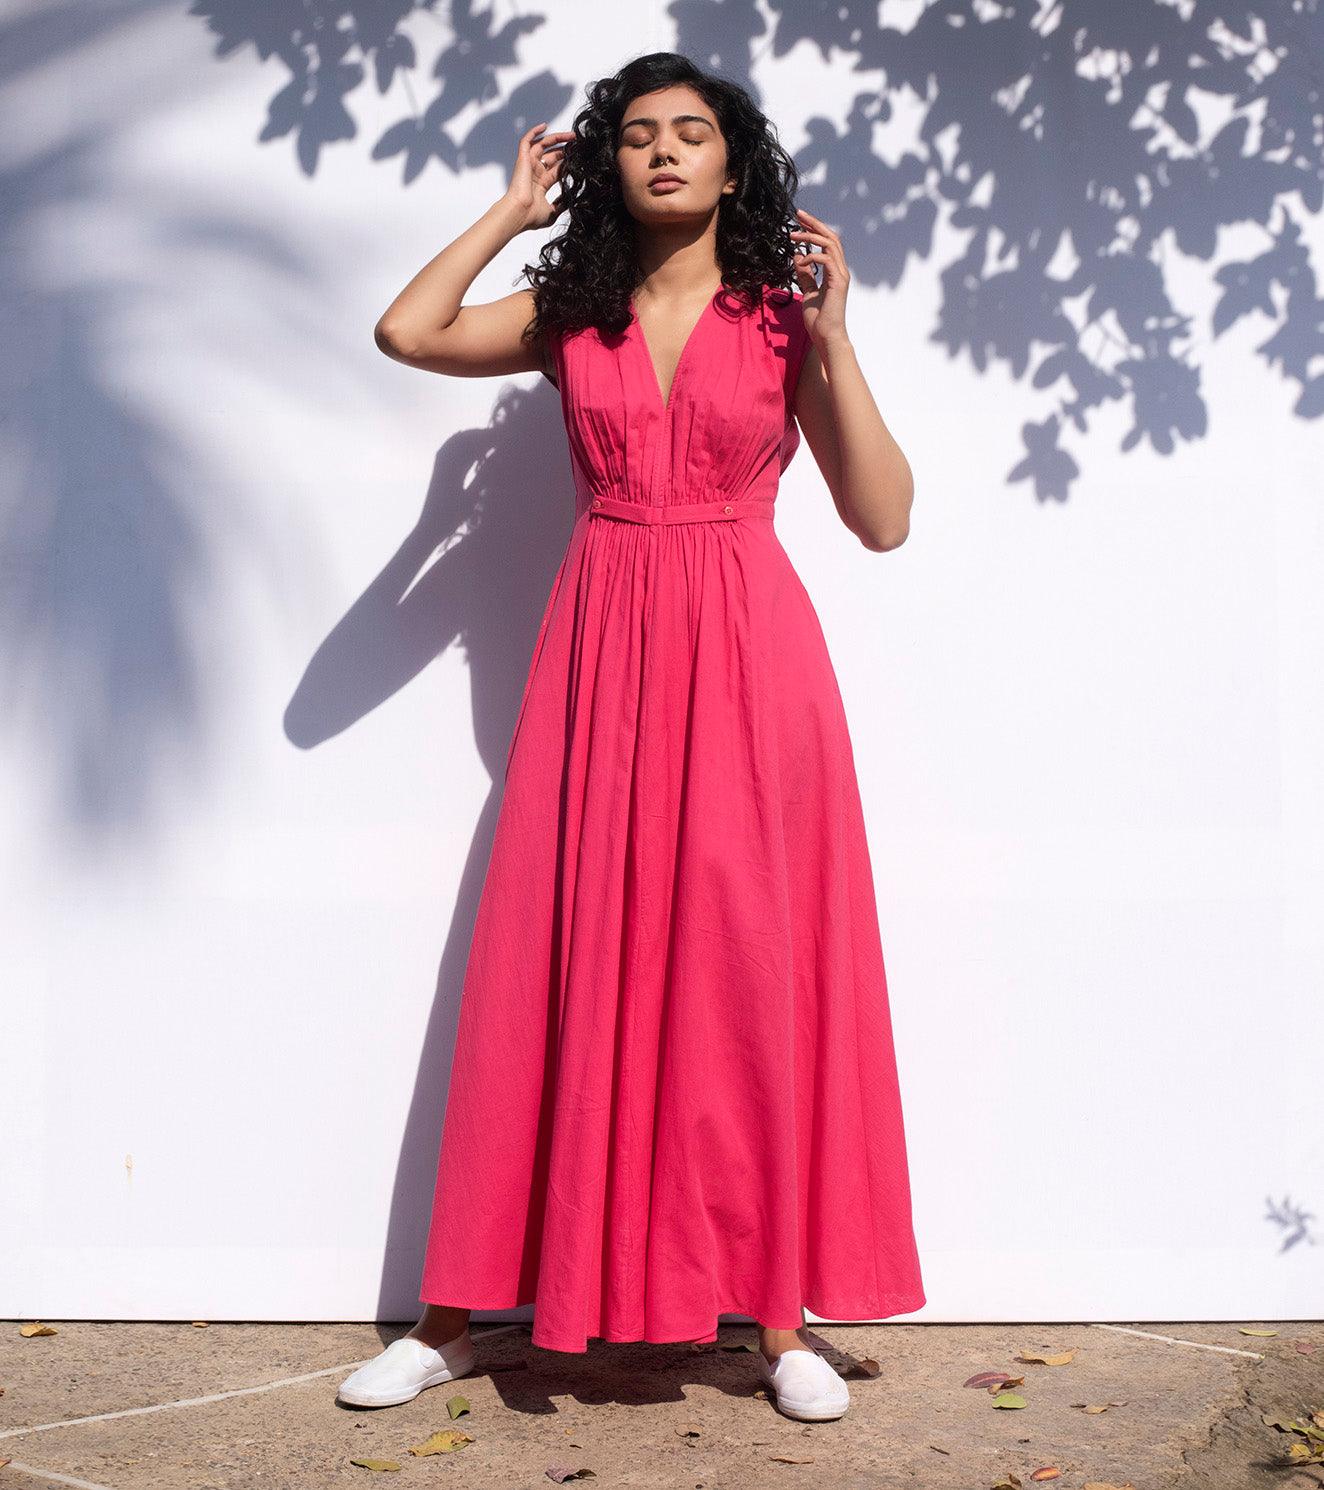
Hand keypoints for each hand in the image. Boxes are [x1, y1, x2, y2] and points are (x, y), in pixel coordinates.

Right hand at [502, 122, 571, 231]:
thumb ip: (562, 205)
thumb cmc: (531, 216)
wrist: (520, 213)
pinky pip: (526, 140)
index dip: (568, 162)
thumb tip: (571, 200)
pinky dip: (534, 132)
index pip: (557, 169)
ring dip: (557, 138)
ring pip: (543, 145)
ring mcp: (529, 165)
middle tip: (578, 144)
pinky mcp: (523, 159)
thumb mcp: (552, 212)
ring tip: (571, 136)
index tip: (579, 157)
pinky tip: (544, 126)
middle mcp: (535, 173)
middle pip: (552, 155)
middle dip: (565, 149)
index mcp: (541, 184)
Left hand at [788, 208, 848, 345]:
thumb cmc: (819, 318)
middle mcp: (840, 270)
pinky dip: (812, 256)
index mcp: (834, 271)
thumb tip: (798, 258)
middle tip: (798, 214)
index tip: (800, 220)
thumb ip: (805, 275)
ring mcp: (841, 275)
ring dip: (811, 236)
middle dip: (814, 223)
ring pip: (830, 244)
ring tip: (794, 234)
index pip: (826, 243)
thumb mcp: (808, 291)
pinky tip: (801, 259)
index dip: (814, 229)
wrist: (826, 336)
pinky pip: (826, 260)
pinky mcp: (838, 282)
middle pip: (830, 237)